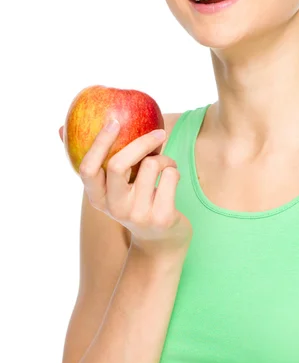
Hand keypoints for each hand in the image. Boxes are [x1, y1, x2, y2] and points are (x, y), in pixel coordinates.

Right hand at [59, 122, 192, 256]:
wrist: (160, 240)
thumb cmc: (134, 201)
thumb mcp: (110, 188)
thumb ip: (93, 161)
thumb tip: (59, 129)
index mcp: (97, 198)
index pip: (87, 169)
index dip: (99, 143)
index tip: (114, 121)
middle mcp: (113, 208)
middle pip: (117, 164)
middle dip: (141, 143)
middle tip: (159, 132)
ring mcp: (137, 214)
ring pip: (151, 165)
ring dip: (165, 159)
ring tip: (166, 166)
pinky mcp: (161, 217)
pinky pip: (170, 175)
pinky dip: (174, 170)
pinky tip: (172, 179)